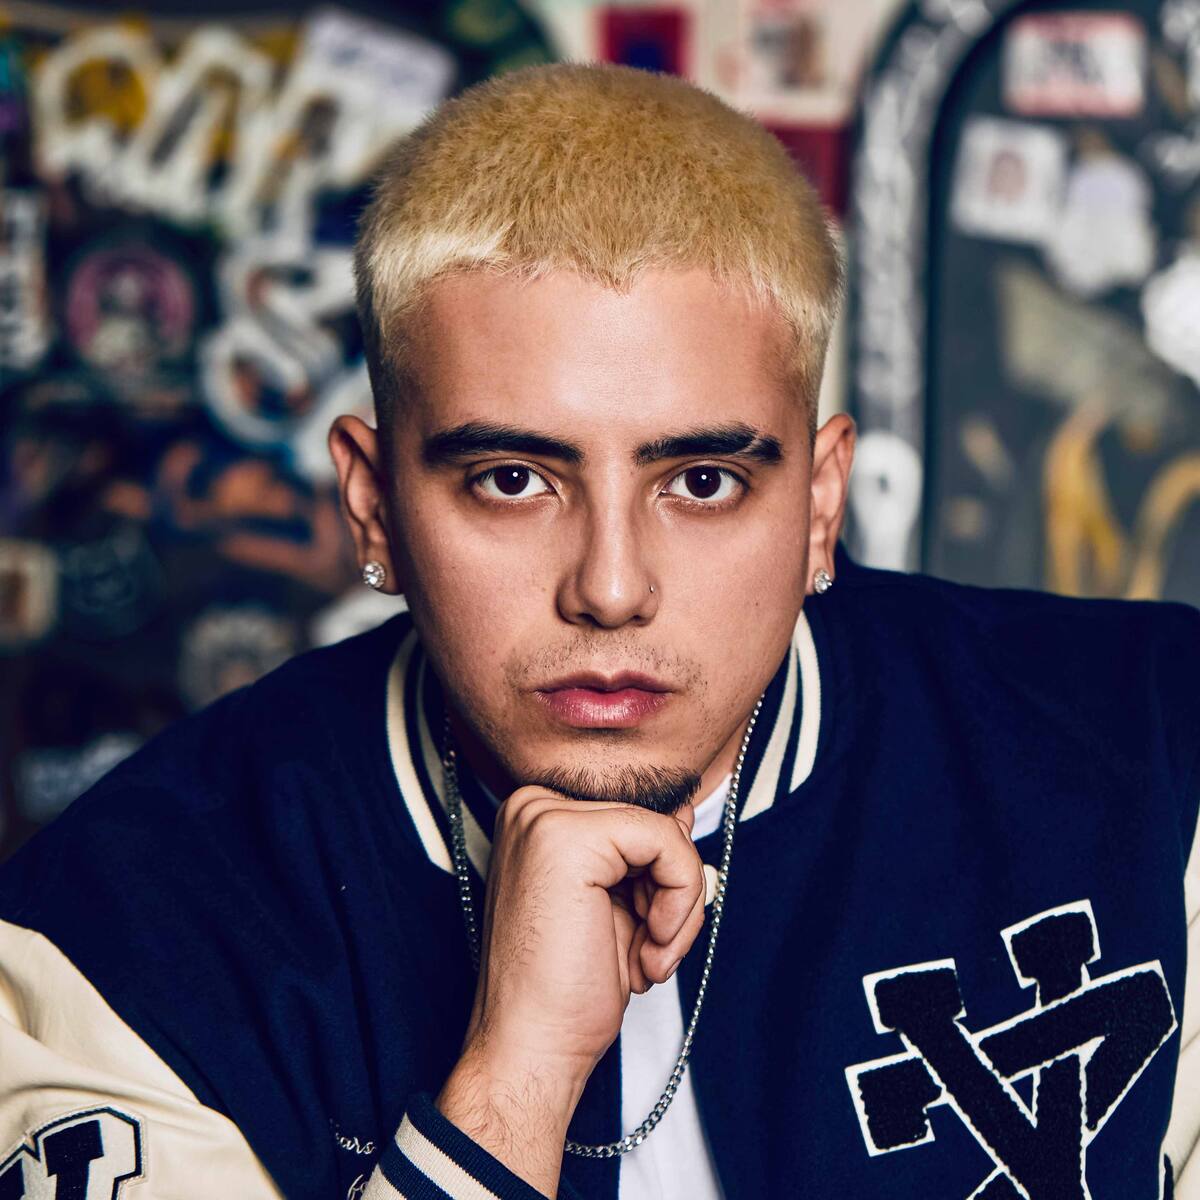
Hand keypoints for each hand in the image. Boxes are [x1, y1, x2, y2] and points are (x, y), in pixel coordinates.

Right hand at [435, 787, 706, 1194]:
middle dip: (673, 894)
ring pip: (666, 833)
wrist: (531, 1048)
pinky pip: (667, 843)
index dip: (662, 877)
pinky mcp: (567, 837)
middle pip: (653, 822)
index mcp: (539, 819)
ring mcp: (544, 816)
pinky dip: (680, 901)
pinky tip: (648, 949)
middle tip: (651, 953)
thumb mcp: (619, 904)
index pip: (637, 816)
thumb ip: (645, 852)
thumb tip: (685, 811)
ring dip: (678, 906)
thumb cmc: (568, 991)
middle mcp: (534, 806)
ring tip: (646, 959)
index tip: (651, 933)